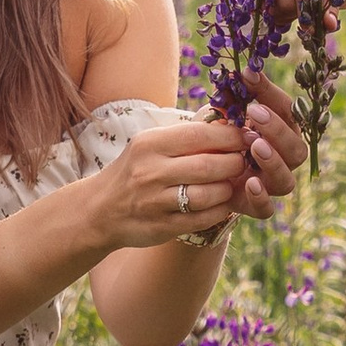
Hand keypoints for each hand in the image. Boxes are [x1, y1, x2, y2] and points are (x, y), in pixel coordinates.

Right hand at [95, 110, 252, 249]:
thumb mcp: (150, 144)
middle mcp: (151, 172)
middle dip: (235, 163)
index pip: (199, 134)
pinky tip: (222, 203)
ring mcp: (155, 202)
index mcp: (149, 144)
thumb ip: (185, 134)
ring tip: (232, 183)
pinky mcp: (162, 227)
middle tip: (244, 161)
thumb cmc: (135, 170)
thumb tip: (227, 118)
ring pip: (208, 195)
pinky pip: (202, 219)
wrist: (100, 210)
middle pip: (209, 165)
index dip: (230, 135)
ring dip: (228, 189)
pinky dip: (219, 211)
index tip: (245, 137)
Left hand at [231, 70, 305, 216]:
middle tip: (255, 114)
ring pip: (286, 180)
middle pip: (296, 149)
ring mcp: (270, 184)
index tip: (249, 78)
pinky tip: (249, 182)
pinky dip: (261, 198)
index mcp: (281, 132)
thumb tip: (237, 71)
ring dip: (273, 162)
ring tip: (255, 146)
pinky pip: (267, 209)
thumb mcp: (222, 112)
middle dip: (277, 130)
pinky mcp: (254, 205)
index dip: (271, 95)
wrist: (197, 169)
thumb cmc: (217, 133)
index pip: (289, 111)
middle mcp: (282, 159)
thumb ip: (232, 96)